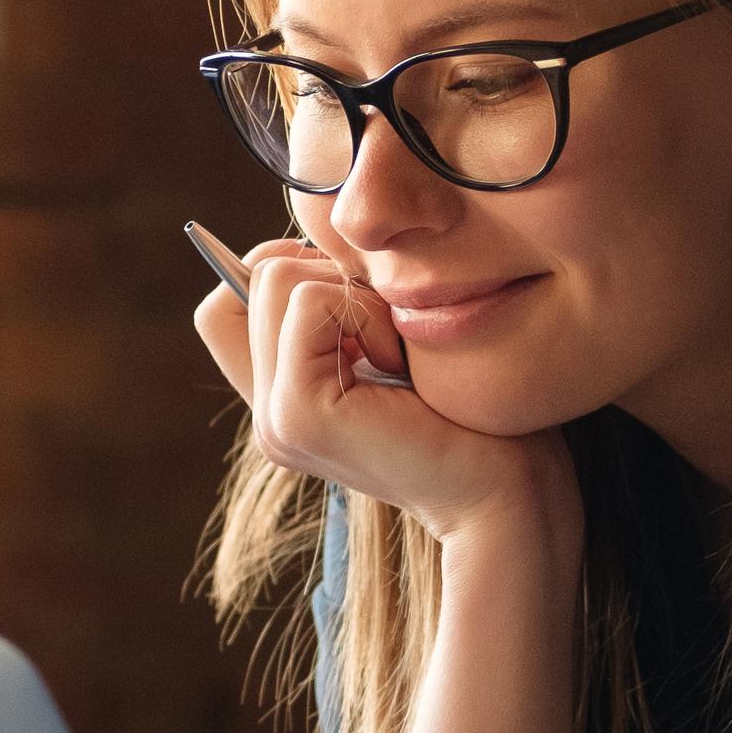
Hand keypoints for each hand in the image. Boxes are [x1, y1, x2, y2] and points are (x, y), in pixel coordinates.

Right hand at [192, 238, 562, 543]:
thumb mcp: (395, 343)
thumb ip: (344, 309)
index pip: (227, 305)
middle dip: (332, 275)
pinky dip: (365, 313)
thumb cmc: (474, 413)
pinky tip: (398, 366)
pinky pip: (309, 303)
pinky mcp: (297, 413)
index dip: (286, 271)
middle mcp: (268, 413)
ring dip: (352, 294)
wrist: (504, 492)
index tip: (355, 297)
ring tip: (394, 352)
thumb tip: (317, 240)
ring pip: (276, 278)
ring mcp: (275, 417)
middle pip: (255, 275)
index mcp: (285, 401)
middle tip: (387, 331)